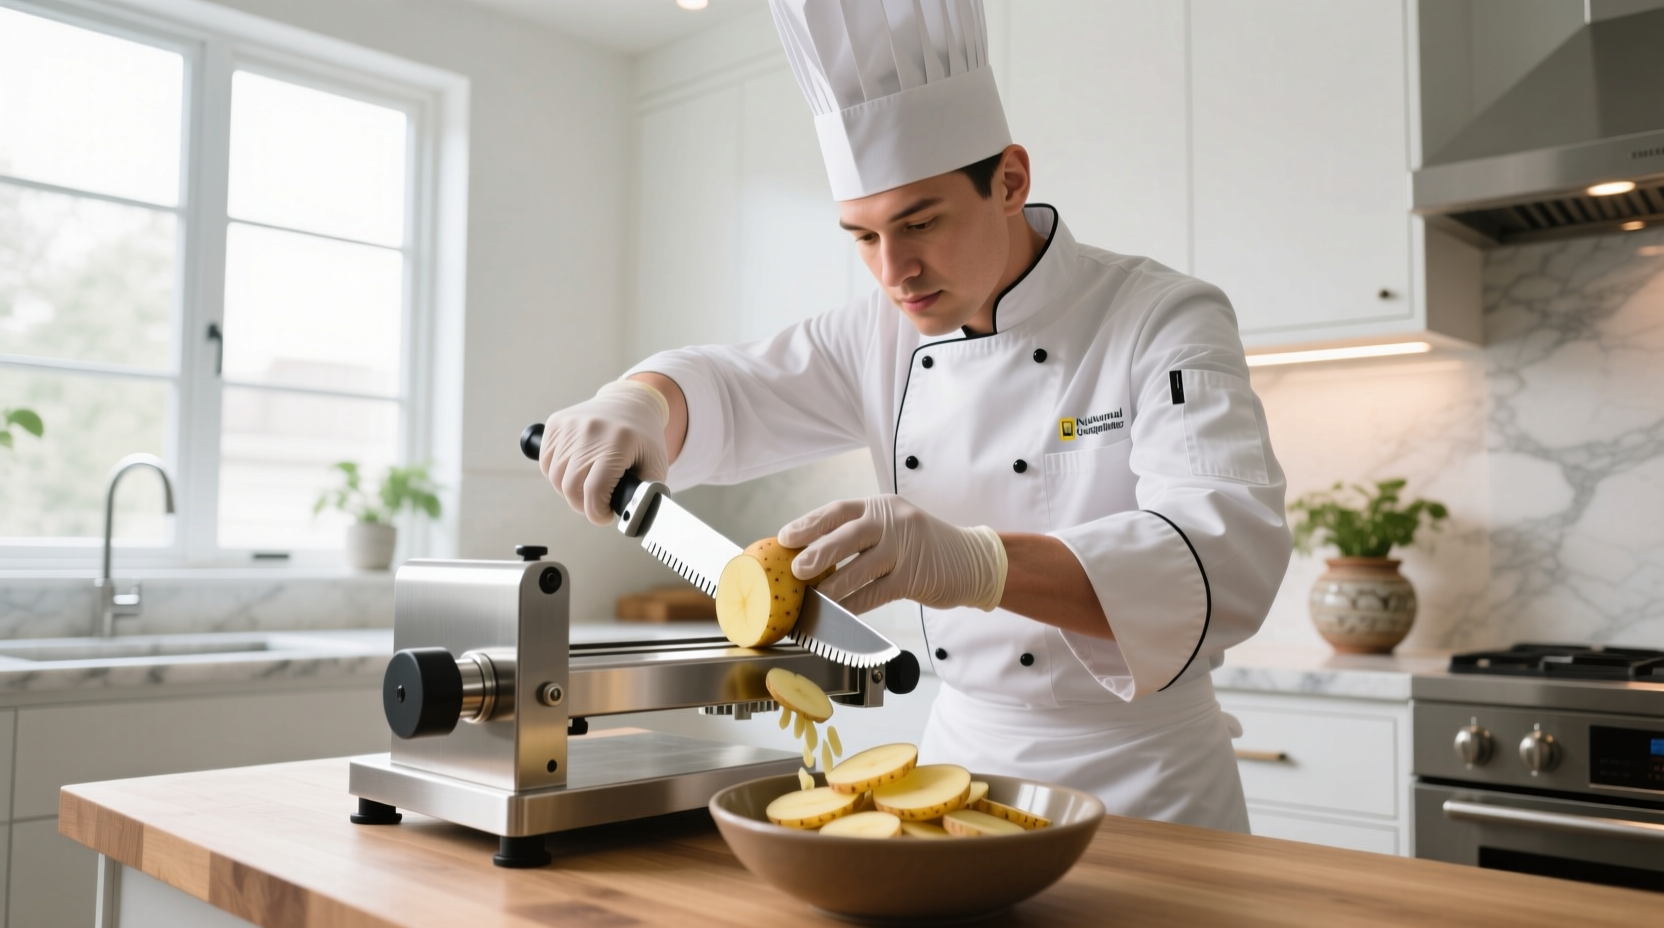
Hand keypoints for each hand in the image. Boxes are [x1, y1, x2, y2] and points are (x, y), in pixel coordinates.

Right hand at [540, 380, 668, 524]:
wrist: (629, 403)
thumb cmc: (644, 438)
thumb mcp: (656, 465)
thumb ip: (648, 494)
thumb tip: (637, 520)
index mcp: (618, 442)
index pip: (594, 491)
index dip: (597, 513)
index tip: (604, 515)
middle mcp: (590, 430)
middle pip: (570, 488)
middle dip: (582, 505)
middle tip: (596, 503)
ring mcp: (569, 425)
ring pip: (555, 478)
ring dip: (569, 491)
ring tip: (587, 485)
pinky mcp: (555, 423)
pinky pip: (546, 462)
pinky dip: (557, 474)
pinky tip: (575, 470)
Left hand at [777, 495, 1006, 614]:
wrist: (973, 559)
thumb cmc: (922, 547)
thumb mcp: (892, 529)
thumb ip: (858, 537)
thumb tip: (809, 556)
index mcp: (880, 506)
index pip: (838, 510)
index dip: (808, 524)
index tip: (785, 538)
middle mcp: (893, 521)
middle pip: (848, 534)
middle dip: (818, 552)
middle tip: (796, 569)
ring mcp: (906, 548)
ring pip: (862, 567)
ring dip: (834, 586)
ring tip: (813, 600)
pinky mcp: (916, 576)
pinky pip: (878, 593)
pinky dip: (856, 606)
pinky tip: (840, 616)